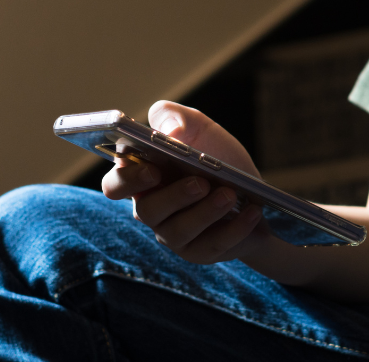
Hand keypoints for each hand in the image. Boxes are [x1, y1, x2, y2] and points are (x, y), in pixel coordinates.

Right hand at [101, 101, 267, 263]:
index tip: (153, 169)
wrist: (253, 193)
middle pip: (147, 210)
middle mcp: (151, 208)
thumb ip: (176, 117)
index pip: (115, 185)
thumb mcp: (200, 128)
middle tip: (201, 182)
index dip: (127, 179)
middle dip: (174, 196)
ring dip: (206, 212)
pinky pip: (211, 245)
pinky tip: (252, 211)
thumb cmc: (216, 158)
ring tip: (230, 195)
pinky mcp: (199, 251)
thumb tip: (171, 130)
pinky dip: (234, 228)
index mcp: (142, 177)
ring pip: (179, 231)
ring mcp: (173, 233)